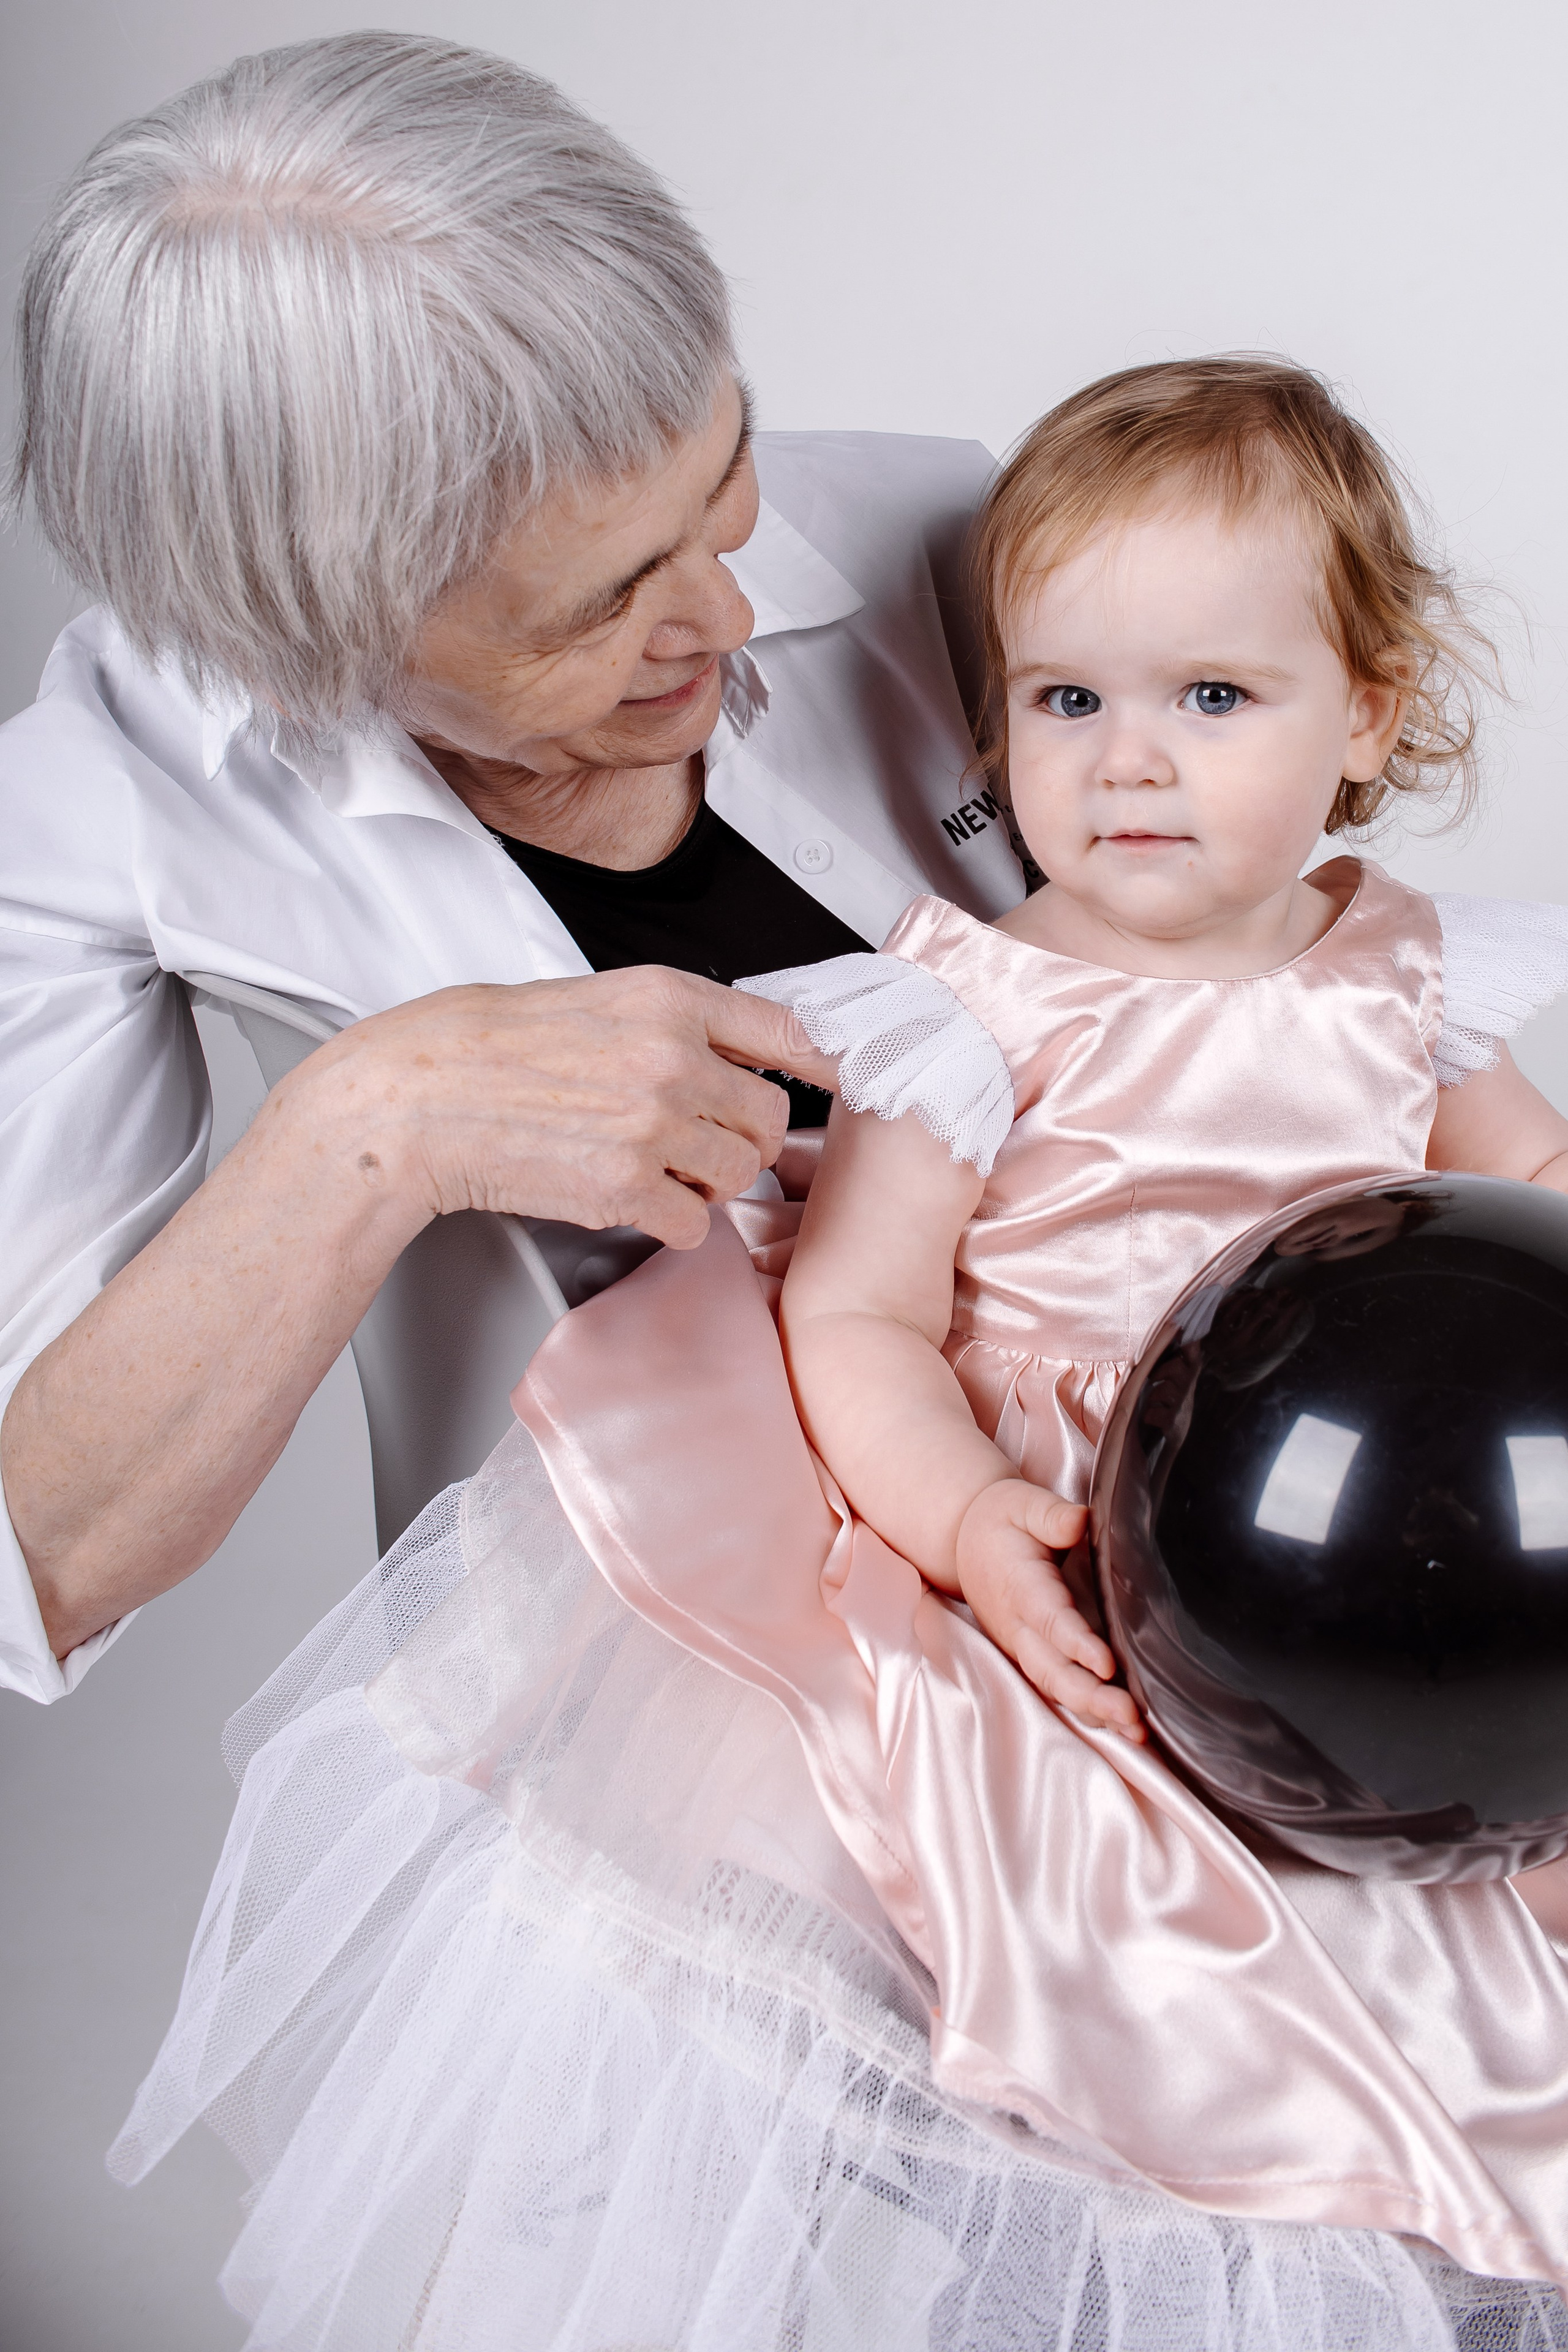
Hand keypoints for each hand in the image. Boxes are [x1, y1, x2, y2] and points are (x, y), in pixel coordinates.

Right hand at [281, 965, 838, 1249]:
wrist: (420, 1099)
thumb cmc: (492, 1047)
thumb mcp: (598, 1000)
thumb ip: (676, 1023)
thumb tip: (741, 1052)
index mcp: (668, 998)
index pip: (787, 1031)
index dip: (824, 1064)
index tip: (845, 1080)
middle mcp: (671, 1057)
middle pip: (771, 1119)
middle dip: (742, 1139)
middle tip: (699, 1141)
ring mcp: (653, 1124)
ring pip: (740, 1174)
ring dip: (707, 1181)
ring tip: (652, 1165)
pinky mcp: (626, 1186)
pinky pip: (695, 1221)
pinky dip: (671, 1220)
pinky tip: (628, 1196)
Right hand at [955, 1479, 1144, 1739]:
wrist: (965, 1543)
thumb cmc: (1000, 1521)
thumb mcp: (1020, 1503)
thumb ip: (1050, 1515)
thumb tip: (1079, 1522)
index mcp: (1019, 1586)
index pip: (1050, 1621)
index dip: (1077, 1645)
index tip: (1107, 1664)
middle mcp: (1018, 1626)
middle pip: (1052, 1669)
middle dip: (1091, 1696)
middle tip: (1132, 1717)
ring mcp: (1023, 1646)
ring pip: (1056, 1686)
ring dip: (1094, 1711)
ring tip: (1136, 1732)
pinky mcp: (1032, 1655)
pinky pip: (1060, 1687)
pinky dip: (1089, 1709)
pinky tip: (1124, 1727)